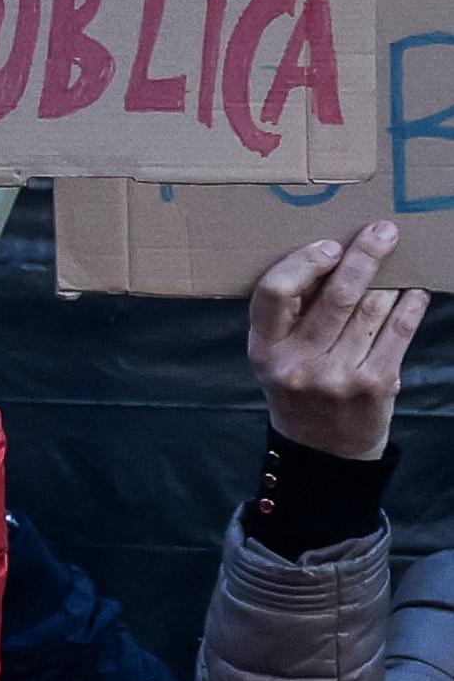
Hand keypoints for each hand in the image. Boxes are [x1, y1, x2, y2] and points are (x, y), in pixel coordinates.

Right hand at [244, 218, 423, 463]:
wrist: (322, 450)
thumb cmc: (298, 388)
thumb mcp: (276, 356)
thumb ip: (291, 317)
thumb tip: (332, 256)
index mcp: (264, 351)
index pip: (274, 293)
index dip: (304, 262)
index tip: (330, 246)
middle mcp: (298, 364)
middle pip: (336, 296)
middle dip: (364, 256)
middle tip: (384, 230)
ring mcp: (338, 376)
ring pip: (374, 308)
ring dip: (391, 281)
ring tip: (399, 264)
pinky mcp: (375, 384)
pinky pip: (399, 329)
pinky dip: (411, 304)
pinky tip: (415, 291)